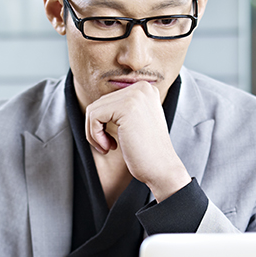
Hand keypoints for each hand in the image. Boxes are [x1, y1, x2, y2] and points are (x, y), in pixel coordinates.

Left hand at [85, 81, 190, 201]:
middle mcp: (142, 87)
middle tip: (108, 145)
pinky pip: (94, 117)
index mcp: (145, 89)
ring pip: (93, 110)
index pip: (109, 99)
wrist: (162, 168)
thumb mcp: (135, 122)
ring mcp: (135, 95)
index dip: (103, 122)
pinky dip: (95, 135)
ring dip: (94, 133)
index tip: (112, 139)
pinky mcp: (126, 107)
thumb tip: (95, 107)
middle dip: (97, 128)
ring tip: (108, 146)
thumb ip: (121, 109)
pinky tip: (109, 147)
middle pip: (100, 103)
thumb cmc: (147, 151)